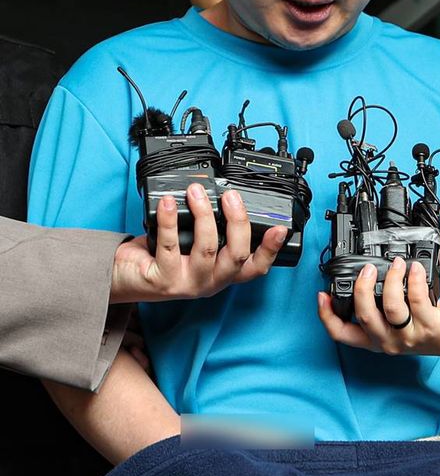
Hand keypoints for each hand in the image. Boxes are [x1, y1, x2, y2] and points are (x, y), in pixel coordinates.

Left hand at [111, 183, 286, 302]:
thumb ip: (212, 231)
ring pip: (207, 248)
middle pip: (236, 255)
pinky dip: (170, 219)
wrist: (125, 278)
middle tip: (231, 196)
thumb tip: (220, 196)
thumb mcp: (194, 247)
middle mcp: (210, 282)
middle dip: (237, 221)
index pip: (255, 266)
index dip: (271, 249)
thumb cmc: (161, 258)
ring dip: (204, 214)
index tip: (280, 228)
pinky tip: (169, 203)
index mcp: (222, 273)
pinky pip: (171, 245)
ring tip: (196, 192)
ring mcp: (188, 283)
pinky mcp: (164, 279)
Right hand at [318, 257, 439, 356]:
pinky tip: (414, 268)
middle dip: (362, 287)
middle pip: (364, 316)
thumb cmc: (427, 325)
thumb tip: (364, 278)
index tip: (323, 295)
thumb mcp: (395, 322)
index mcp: (376, 340)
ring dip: (391, 279)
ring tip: (396, 263)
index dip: (327, 315)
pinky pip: (416, 298)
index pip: (342, 334)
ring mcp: (409, 336)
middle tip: (367, 269)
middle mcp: (389, 341)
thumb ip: (378, 307)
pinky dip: (414, 278)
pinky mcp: (429, 326)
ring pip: (390, 306)